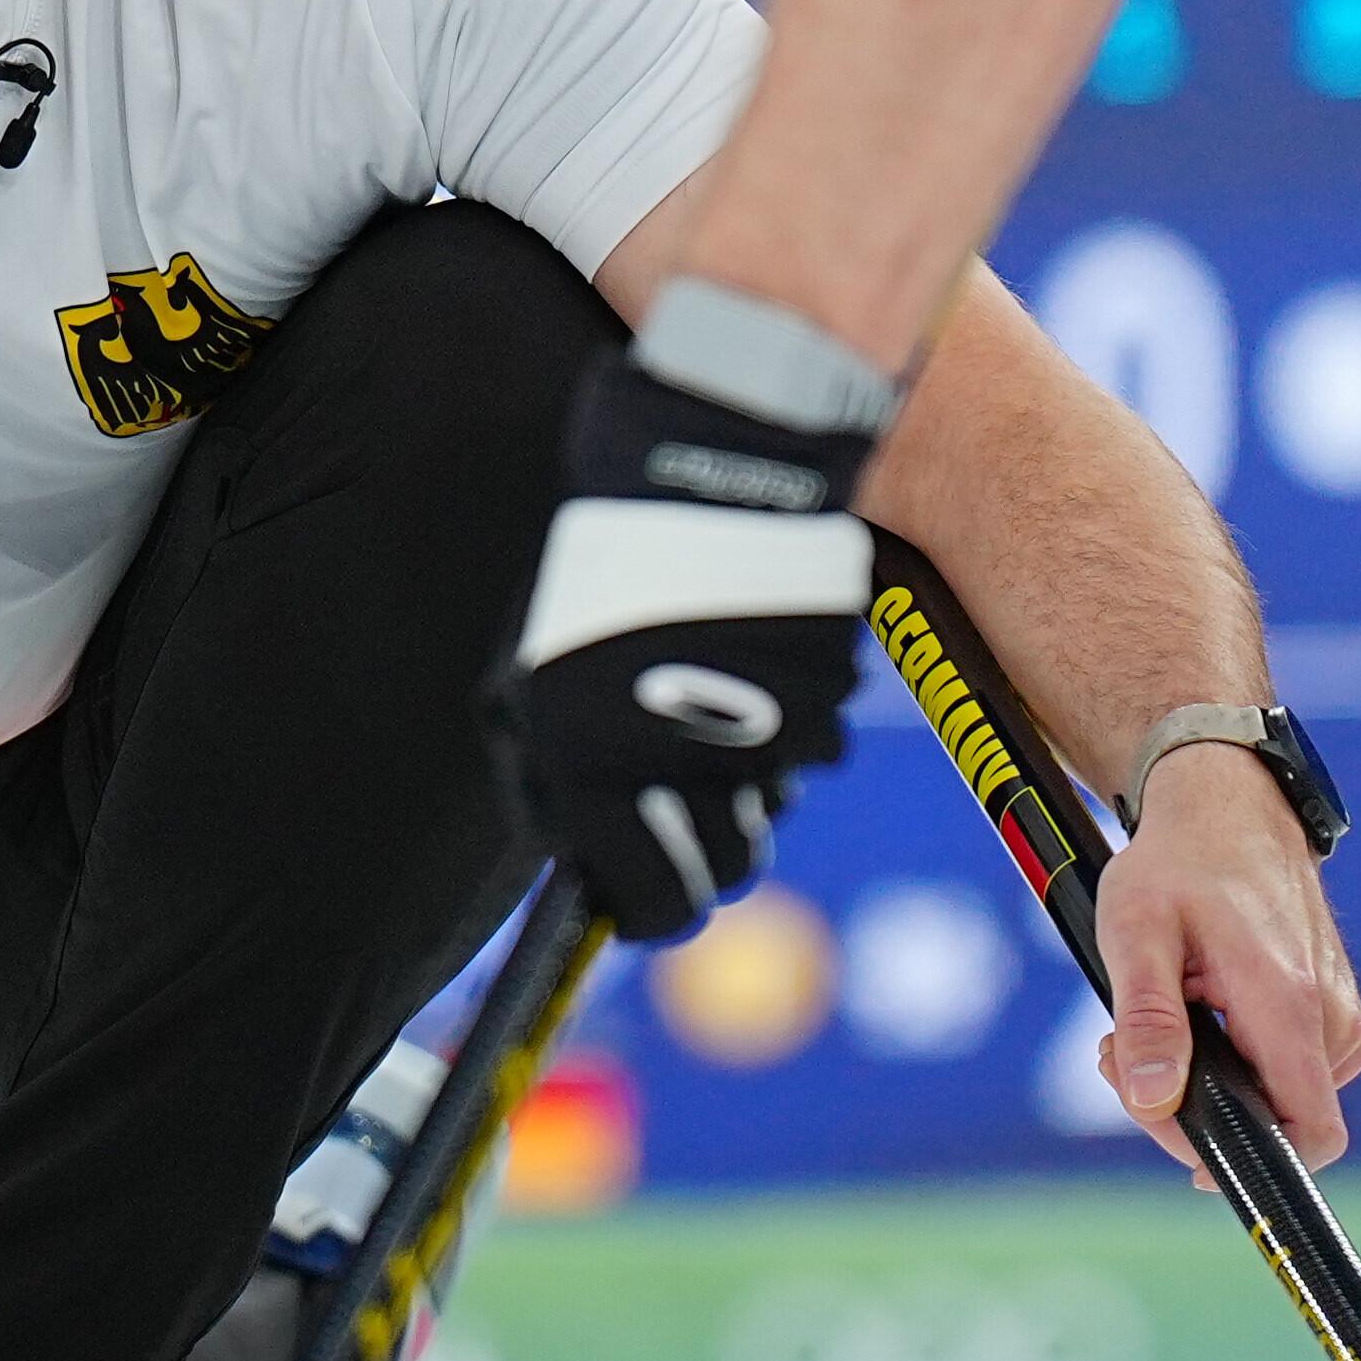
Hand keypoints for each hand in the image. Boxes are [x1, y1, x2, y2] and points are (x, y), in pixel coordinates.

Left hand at [491, 337, 876, 939]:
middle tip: (691, 786)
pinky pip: (812, 750)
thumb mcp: (541, 668)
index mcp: (584, 763)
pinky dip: (790, 723)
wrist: (708, 455)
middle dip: (711, 842)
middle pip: (727, 872)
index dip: (655, 904)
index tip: (656, 883)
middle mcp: (671, 763)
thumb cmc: (609, 556)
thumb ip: (558, 773)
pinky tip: (755, 658)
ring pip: (771, 809)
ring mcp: (753, 734)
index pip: (651, 904)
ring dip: (747, 776)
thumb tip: (588, 861)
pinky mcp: (818, 700)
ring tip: (714, 692)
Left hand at [1090, 749, 1360, 1173]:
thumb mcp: (1136, 931)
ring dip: (1208, 1081)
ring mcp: (1339, 1015)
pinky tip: (1193, 1012)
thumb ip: (1148, 1019)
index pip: (1312, 1134)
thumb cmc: (1178, 861)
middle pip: (1277, 1122)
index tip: (1192, 1155)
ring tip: (1156, 1013)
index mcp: (1289, 1005)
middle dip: (1192, 1108)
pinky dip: (1234, 1060)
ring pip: (1277, 1099)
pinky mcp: (1331, 1011)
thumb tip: (1152, 1099)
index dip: (1255, 1163)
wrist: (1228, 806)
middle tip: (1123, 1049)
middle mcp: (1331, 1018)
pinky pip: (1286, 1070)